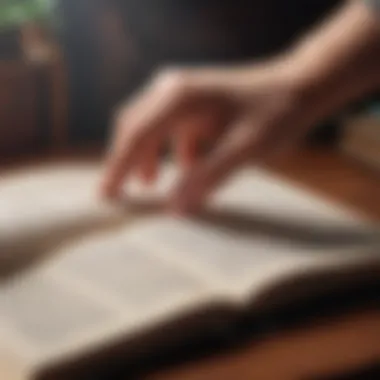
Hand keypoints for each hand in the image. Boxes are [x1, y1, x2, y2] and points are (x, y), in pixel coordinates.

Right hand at [100, 60, 314, 213]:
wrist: (299, 87)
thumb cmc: (275, 113)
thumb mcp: (245, 149)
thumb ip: (208, 177)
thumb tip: (174, 209)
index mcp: (179, 97)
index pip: (136, 135)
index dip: (117, 167)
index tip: (105, 196)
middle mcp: (173, 90)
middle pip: (134, 128)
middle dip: (125, 162)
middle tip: (119, 195)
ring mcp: (182, 94)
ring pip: (150, 129)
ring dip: (147, 156)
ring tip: (150, 184)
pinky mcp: (193, 103)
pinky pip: (170, 129)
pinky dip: (171, 151)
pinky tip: (188, 167)